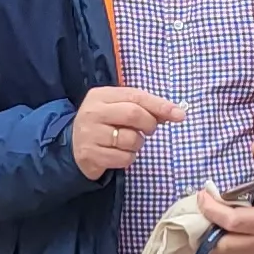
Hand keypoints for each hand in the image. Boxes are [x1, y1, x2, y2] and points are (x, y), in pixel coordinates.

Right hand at [70, 87, 187, 180]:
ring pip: (130, 139)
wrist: (73, 146)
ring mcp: (89, 133)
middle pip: (134, 114)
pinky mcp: (90, 154)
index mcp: (101, 95)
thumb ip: (144, 108)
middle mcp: (92, 112)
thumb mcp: (119, 109)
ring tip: (128, 142)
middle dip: (149, 124)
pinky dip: (128, 158)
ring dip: (137, 144)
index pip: (136, 96)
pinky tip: (119, 153)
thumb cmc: (103, 124)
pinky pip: (123, 158)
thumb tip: (176, 113)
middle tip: (149, 130)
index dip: (160, 105)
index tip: (179, 114)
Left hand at [193, 142, 253, 253]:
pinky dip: (208, 244)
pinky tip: (207, 227)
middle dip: (203, 225)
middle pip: (220, 242)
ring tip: (200, 216)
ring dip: (203, 236)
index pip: (232, 221)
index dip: (211, 208)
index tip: (202, 193)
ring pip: (216, 253)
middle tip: (198, 206)